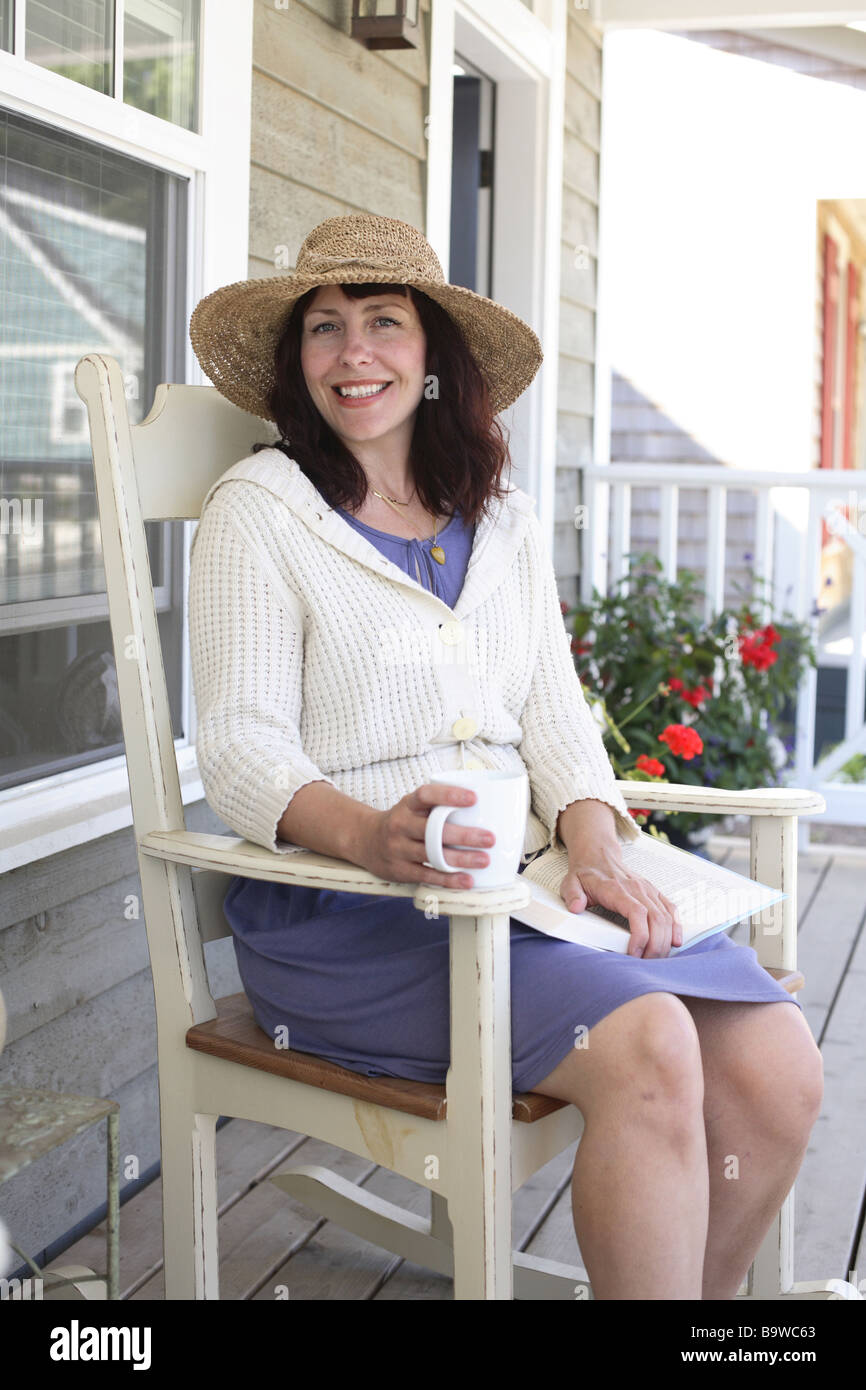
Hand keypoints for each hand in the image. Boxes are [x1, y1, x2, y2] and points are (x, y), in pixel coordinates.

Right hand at [355, 783, 495, 889]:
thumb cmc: (403, 821)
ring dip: (461, 858)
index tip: (474, 798)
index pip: (426, 795)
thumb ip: (437, 806)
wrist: (366, 840)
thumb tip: (484, 806)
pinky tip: (467, 880)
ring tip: (484, 860)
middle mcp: (401, 825)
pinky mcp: (400, 869)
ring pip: (433, 854)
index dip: (449, 795)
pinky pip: (428, 875)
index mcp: (407, 805)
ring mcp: (398, 848)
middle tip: (490, 838)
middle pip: (434, 829)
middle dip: (464, 835)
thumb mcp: (412, 806)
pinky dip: (449, 879)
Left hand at [559, 843, 683, 957]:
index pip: (637, 912)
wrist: (598, 855)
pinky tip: (675, 942)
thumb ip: (572, 894)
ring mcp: (648, 890)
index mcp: (617, 889)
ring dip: (665, 941)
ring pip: (666, 917)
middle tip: (645, 964)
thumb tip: (576, 907)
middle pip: (656, 919)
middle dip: (655, 946)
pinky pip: (671, 909)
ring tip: (656, 959)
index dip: (640, 935)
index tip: (634, 954)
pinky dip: (676, 926)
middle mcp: (637, 888)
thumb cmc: (586, 874)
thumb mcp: (570, 882)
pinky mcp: (654, 892)